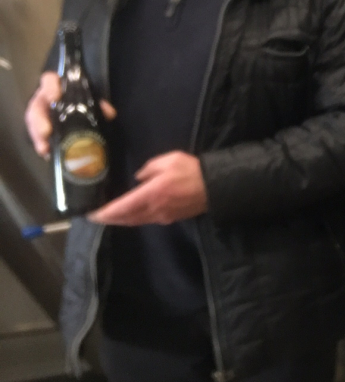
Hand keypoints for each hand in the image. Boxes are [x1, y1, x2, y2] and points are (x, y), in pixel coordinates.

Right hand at [25, 72, 116, 158]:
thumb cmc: (82, 100)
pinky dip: (42, 145)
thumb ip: (99, 103)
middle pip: (36, 107)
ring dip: (38, 137)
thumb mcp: (91, 99)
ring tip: (44, 148)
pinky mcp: (42, 129)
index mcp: (55, 88)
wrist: (77, 107)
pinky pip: (38, 137)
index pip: (49, 80)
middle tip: (46, 131)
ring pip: (34, 124)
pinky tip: (47, 154)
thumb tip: (109, 112)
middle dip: (39, 120)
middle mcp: (44, 101)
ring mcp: (41, 115)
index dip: (51, 87)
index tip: (55, 97)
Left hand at [89, 152, 207, 225]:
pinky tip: (133, 214)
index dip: (105, 213)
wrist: (216, 186)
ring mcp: (162, 216)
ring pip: (136, 221)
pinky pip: (147, 220)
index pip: (121, 207)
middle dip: (110, 219)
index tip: (91, 215)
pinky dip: (136, 219)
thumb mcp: (168, 160)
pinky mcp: (171, 218)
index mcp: (150, 194)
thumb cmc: (191, 170)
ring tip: (112, 217)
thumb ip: (149, 168)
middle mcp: (153, 209)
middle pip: (126, 218)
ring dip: (122, 220)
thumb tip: (139, 178)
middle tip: (97, 217)